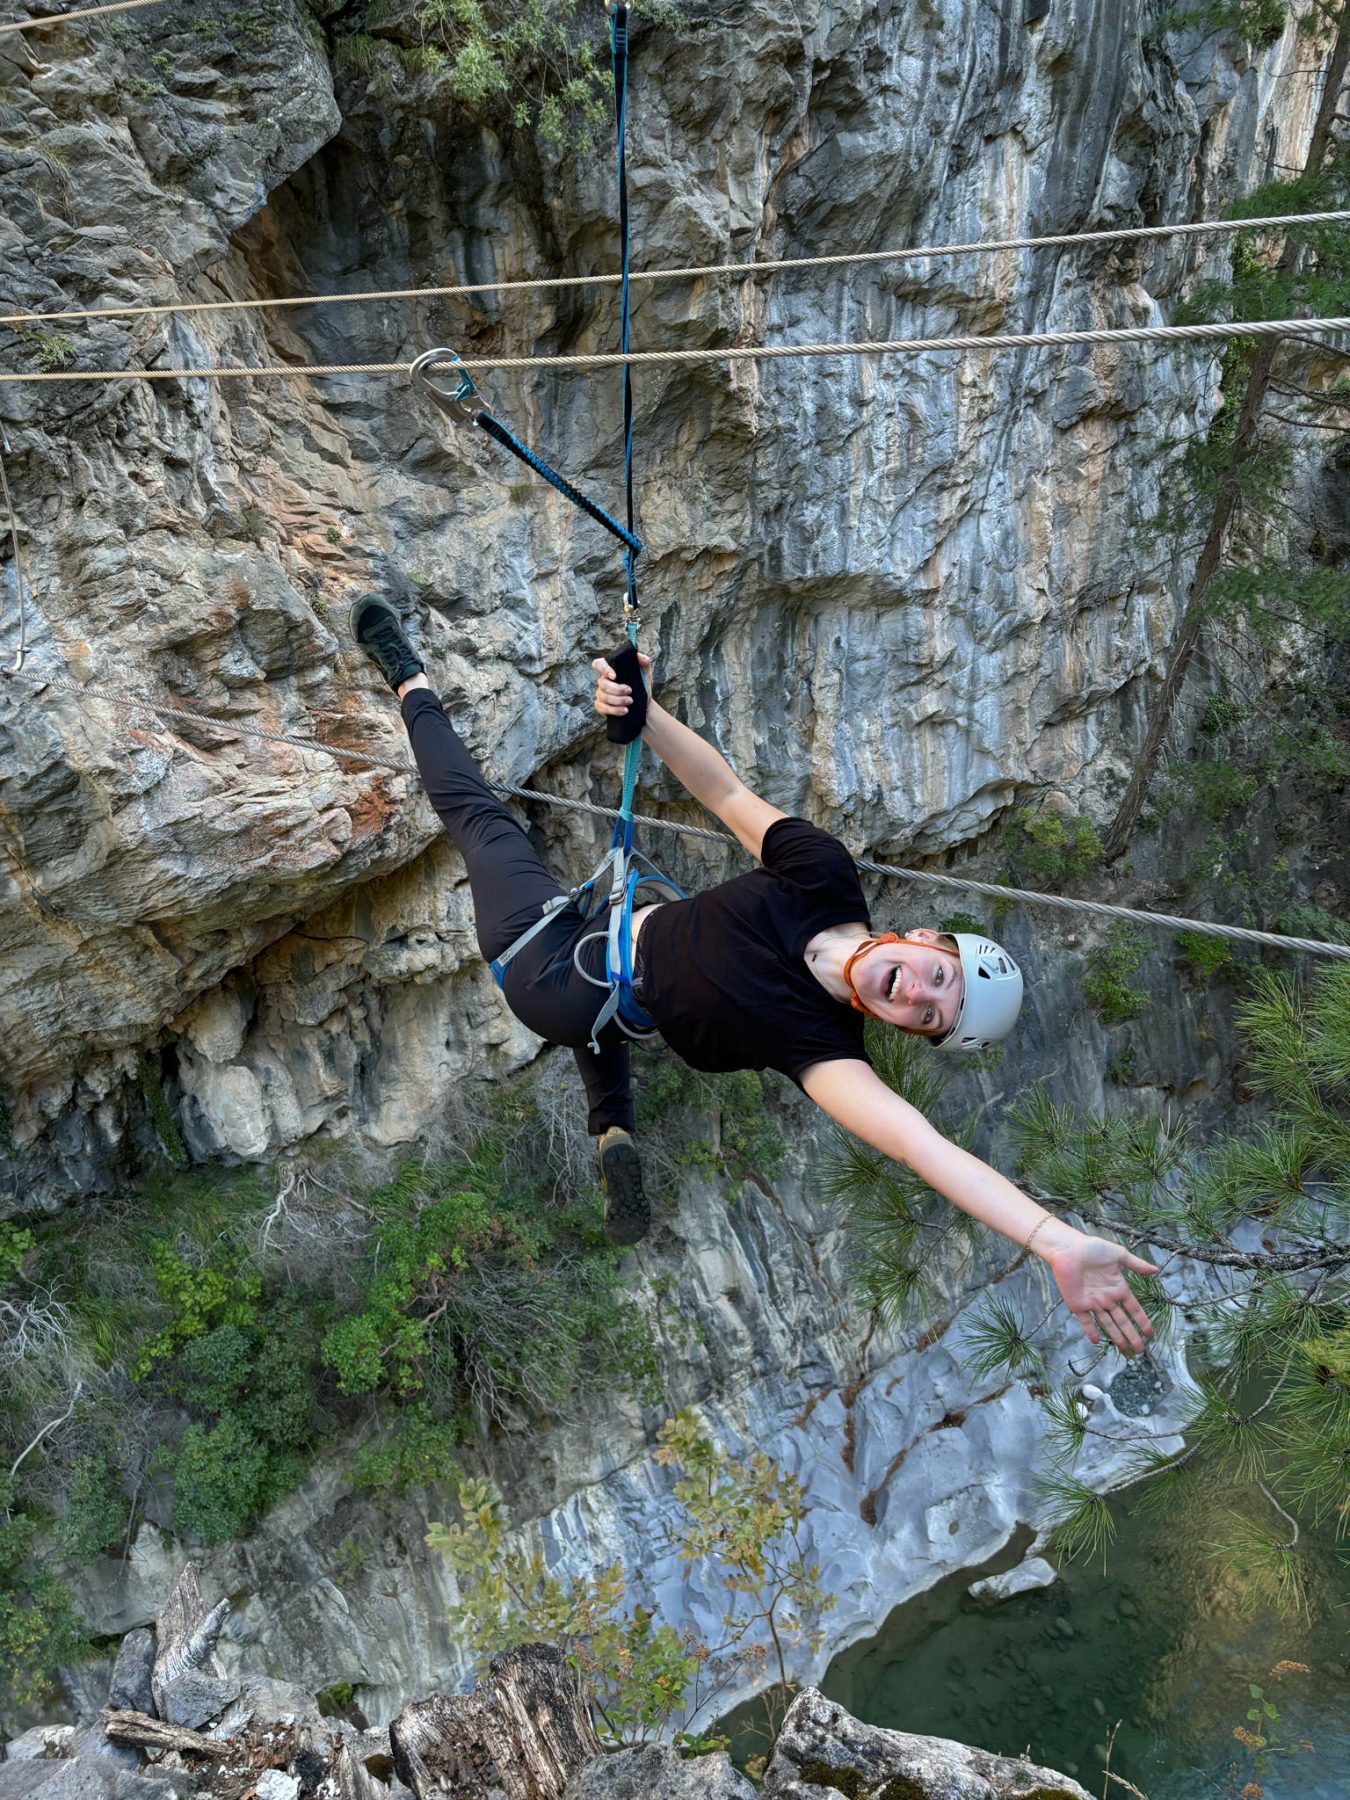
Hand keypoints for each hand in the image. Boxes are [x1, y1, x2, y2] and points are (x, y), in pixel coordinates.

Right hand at [592, 651, 652, 717]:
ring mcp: (601, 694)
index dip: (604, 669)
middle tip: (630, 691)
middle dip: (617, 689)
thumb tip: (640, 657)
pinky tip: (624, 710)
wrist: (644, 703)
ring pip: (603, 696)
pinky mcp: (601, 706)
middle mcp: (603, 681)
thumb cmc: (642, 686)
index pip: (599, 664)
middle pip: (603, 684)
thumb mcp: (645, 673)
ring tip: (630, 701)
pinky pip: (602, 708)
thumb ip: (644, 662)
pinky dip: (614, 710)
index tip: (614, 676)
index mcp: (611, 670)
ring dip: (618, 700)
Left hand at [1045, 1235, 1158, 1354]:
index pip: (1133, 1308)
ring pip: (1107, 1323)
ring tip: (1124, 1349)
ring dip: (1115, 1336)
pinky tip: (1096, 1341)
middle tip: (1140, 1350)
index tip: (1150, 1334)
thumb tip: (1156, 1269)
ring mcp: (1092, 1302)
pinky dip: (1090, 1330)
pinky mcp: (1077, 1304)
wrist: (1068, 1248)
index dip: (1142, 1321)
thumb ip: (1136, 1264)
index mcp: (1118, 1288)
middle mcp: (1107, 1298)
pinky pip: (1085, 1320)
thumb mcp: (1118, 1254)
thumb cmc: (1092, 1248)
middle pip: (1122, 1321)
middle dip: (1131, 1335)